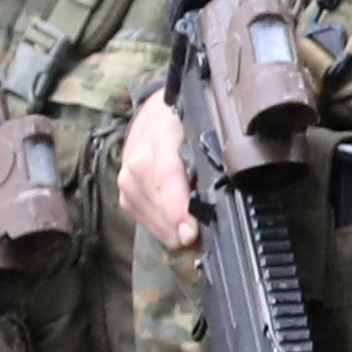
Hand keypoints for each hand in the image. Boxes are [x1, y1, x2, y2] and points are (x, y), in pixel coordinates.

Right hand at [123, 97, 201, 252]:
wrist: (154, 112)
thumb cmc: (184, 120)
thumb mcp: (202, 126)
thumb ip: (212, 152)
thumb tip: (227, 187)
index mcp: (163, 135)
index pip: (168, 177)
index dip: (178, 209)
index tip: (190, 234)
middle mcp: (138, 157)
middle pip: (157, 203)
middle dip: (180, 225)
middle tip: (205, 238)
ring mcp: (127, 175)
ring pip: (148, 215)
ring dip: (170, 229)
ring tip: (192, 234)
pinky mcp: (123, 190)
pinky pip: (140, 216)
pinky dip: (159, 225)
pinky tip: (174, 226)